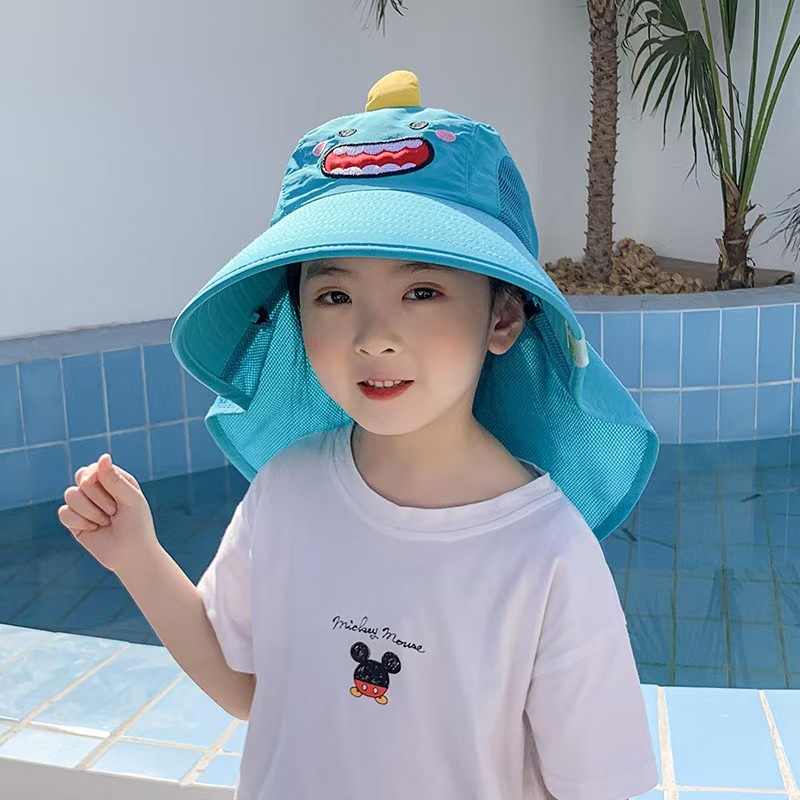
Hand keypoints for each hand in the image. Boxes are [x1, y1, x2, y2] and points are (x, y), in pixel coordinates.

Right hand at [58, 453, 159, 573]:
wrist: (131, 554)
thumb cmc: (137, 525)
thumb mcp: (131, 499)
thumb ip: (115, 479)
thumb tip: (103, 457)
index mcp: (114, 478)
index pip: (95, 468)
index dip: (101, 483)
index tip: (117, 499)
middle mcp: (98, 488)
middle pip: (81, 477)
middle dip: (96, 497)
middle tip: (113, 512)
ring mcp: (84, 504)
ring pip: (70, 494)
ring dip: (90, 512)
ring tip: (106, 521)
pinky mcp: (73, 520)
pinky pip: (64, 512)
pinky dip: (80, 522)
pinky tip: (93, 529)